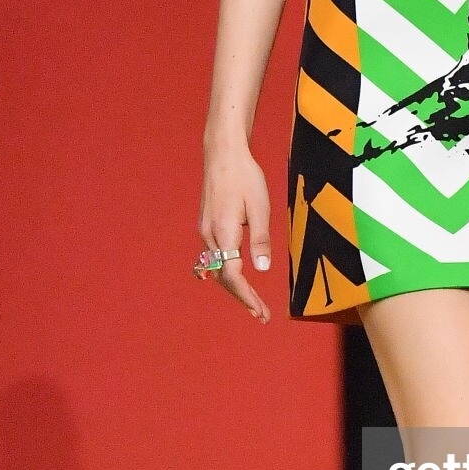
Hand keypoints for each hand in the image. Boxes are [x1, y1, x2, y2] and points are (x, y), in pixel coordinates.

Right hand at [199, 139, 273, 323]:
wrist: (222, 155)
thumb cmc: (245, 177)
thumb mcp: (260, 207)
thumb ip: (260, 239)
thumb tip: (261, 269)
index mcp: (224, 232)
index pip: (233, 275)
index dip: (247, 296)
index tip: (261, 312)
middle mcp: (210, 236)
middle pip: (224, 278)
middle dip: (243, 298)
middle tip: (262, 315)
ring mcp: (206, 231)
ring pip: (219, 269)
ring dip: (236, 288)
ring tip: (255, 303)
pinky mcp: (207, 226)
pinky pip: (216, 258)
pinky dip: (229, 273)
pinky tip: (239, 280)